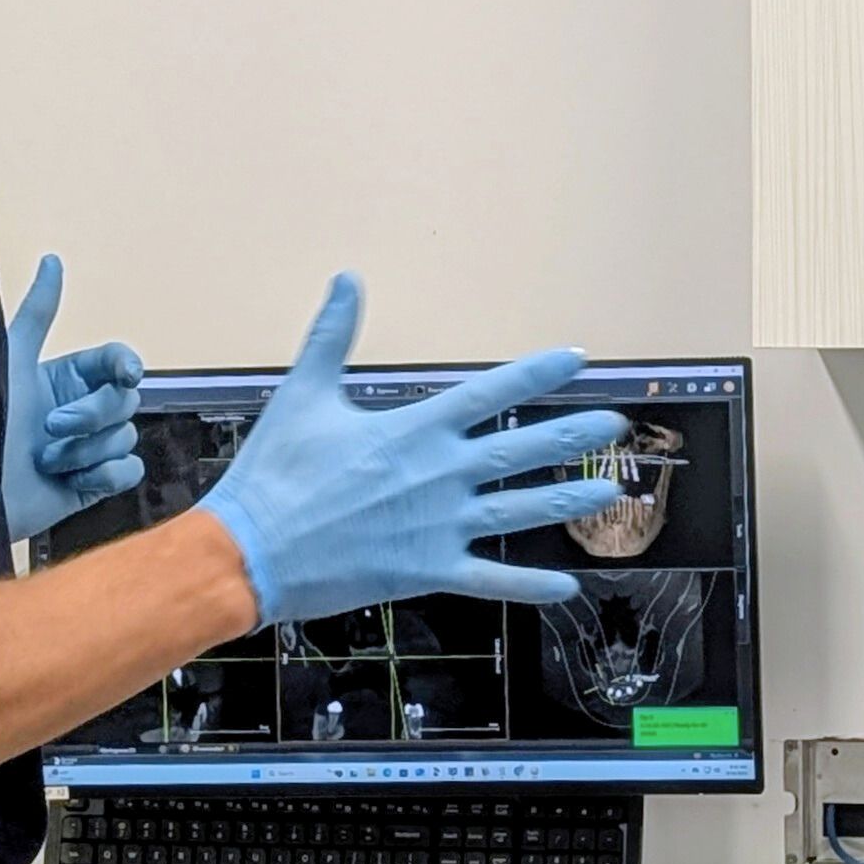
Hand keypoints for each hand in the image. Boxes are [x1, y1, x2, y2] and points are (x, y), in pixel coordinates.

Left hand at [1, 255, 146, 550]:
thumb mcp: (9, 359)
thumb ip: (38, 312)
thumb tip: (52, 258)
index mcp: (64, 379)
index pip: (117, 362)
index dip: (126, 365)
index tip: (124, 374)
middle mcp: (78, 411)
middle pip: (126, 401)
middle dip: (92, 416)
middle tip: (51, 427)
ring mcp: (86, 449)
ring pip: (126, 437)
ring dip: (86, 450)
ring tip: (45, 461)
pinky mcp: (91, 483)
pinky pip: (128, 472)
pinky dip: (104, 475)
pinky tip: (70, 479)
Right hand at [195, 274, 625, 626]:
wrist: (249, 552)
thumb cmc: (273, 475)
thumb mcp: (303, 394)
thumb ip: (332, 335)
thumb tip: (347, 278)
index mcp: (414, 430)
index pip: (491, 393)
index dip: (538, 374)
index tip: (575, 360)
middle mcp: (438, 476)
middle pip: (523, 451)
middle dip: (573, 437)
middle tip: (614, 428)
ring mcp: (439, 527)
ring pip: (520, 511)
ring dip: (568, 500)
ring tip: (608, 490)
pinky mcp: (427, 572)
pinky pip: (491, 579)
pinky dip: (531, 584)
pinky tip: (567, 585)